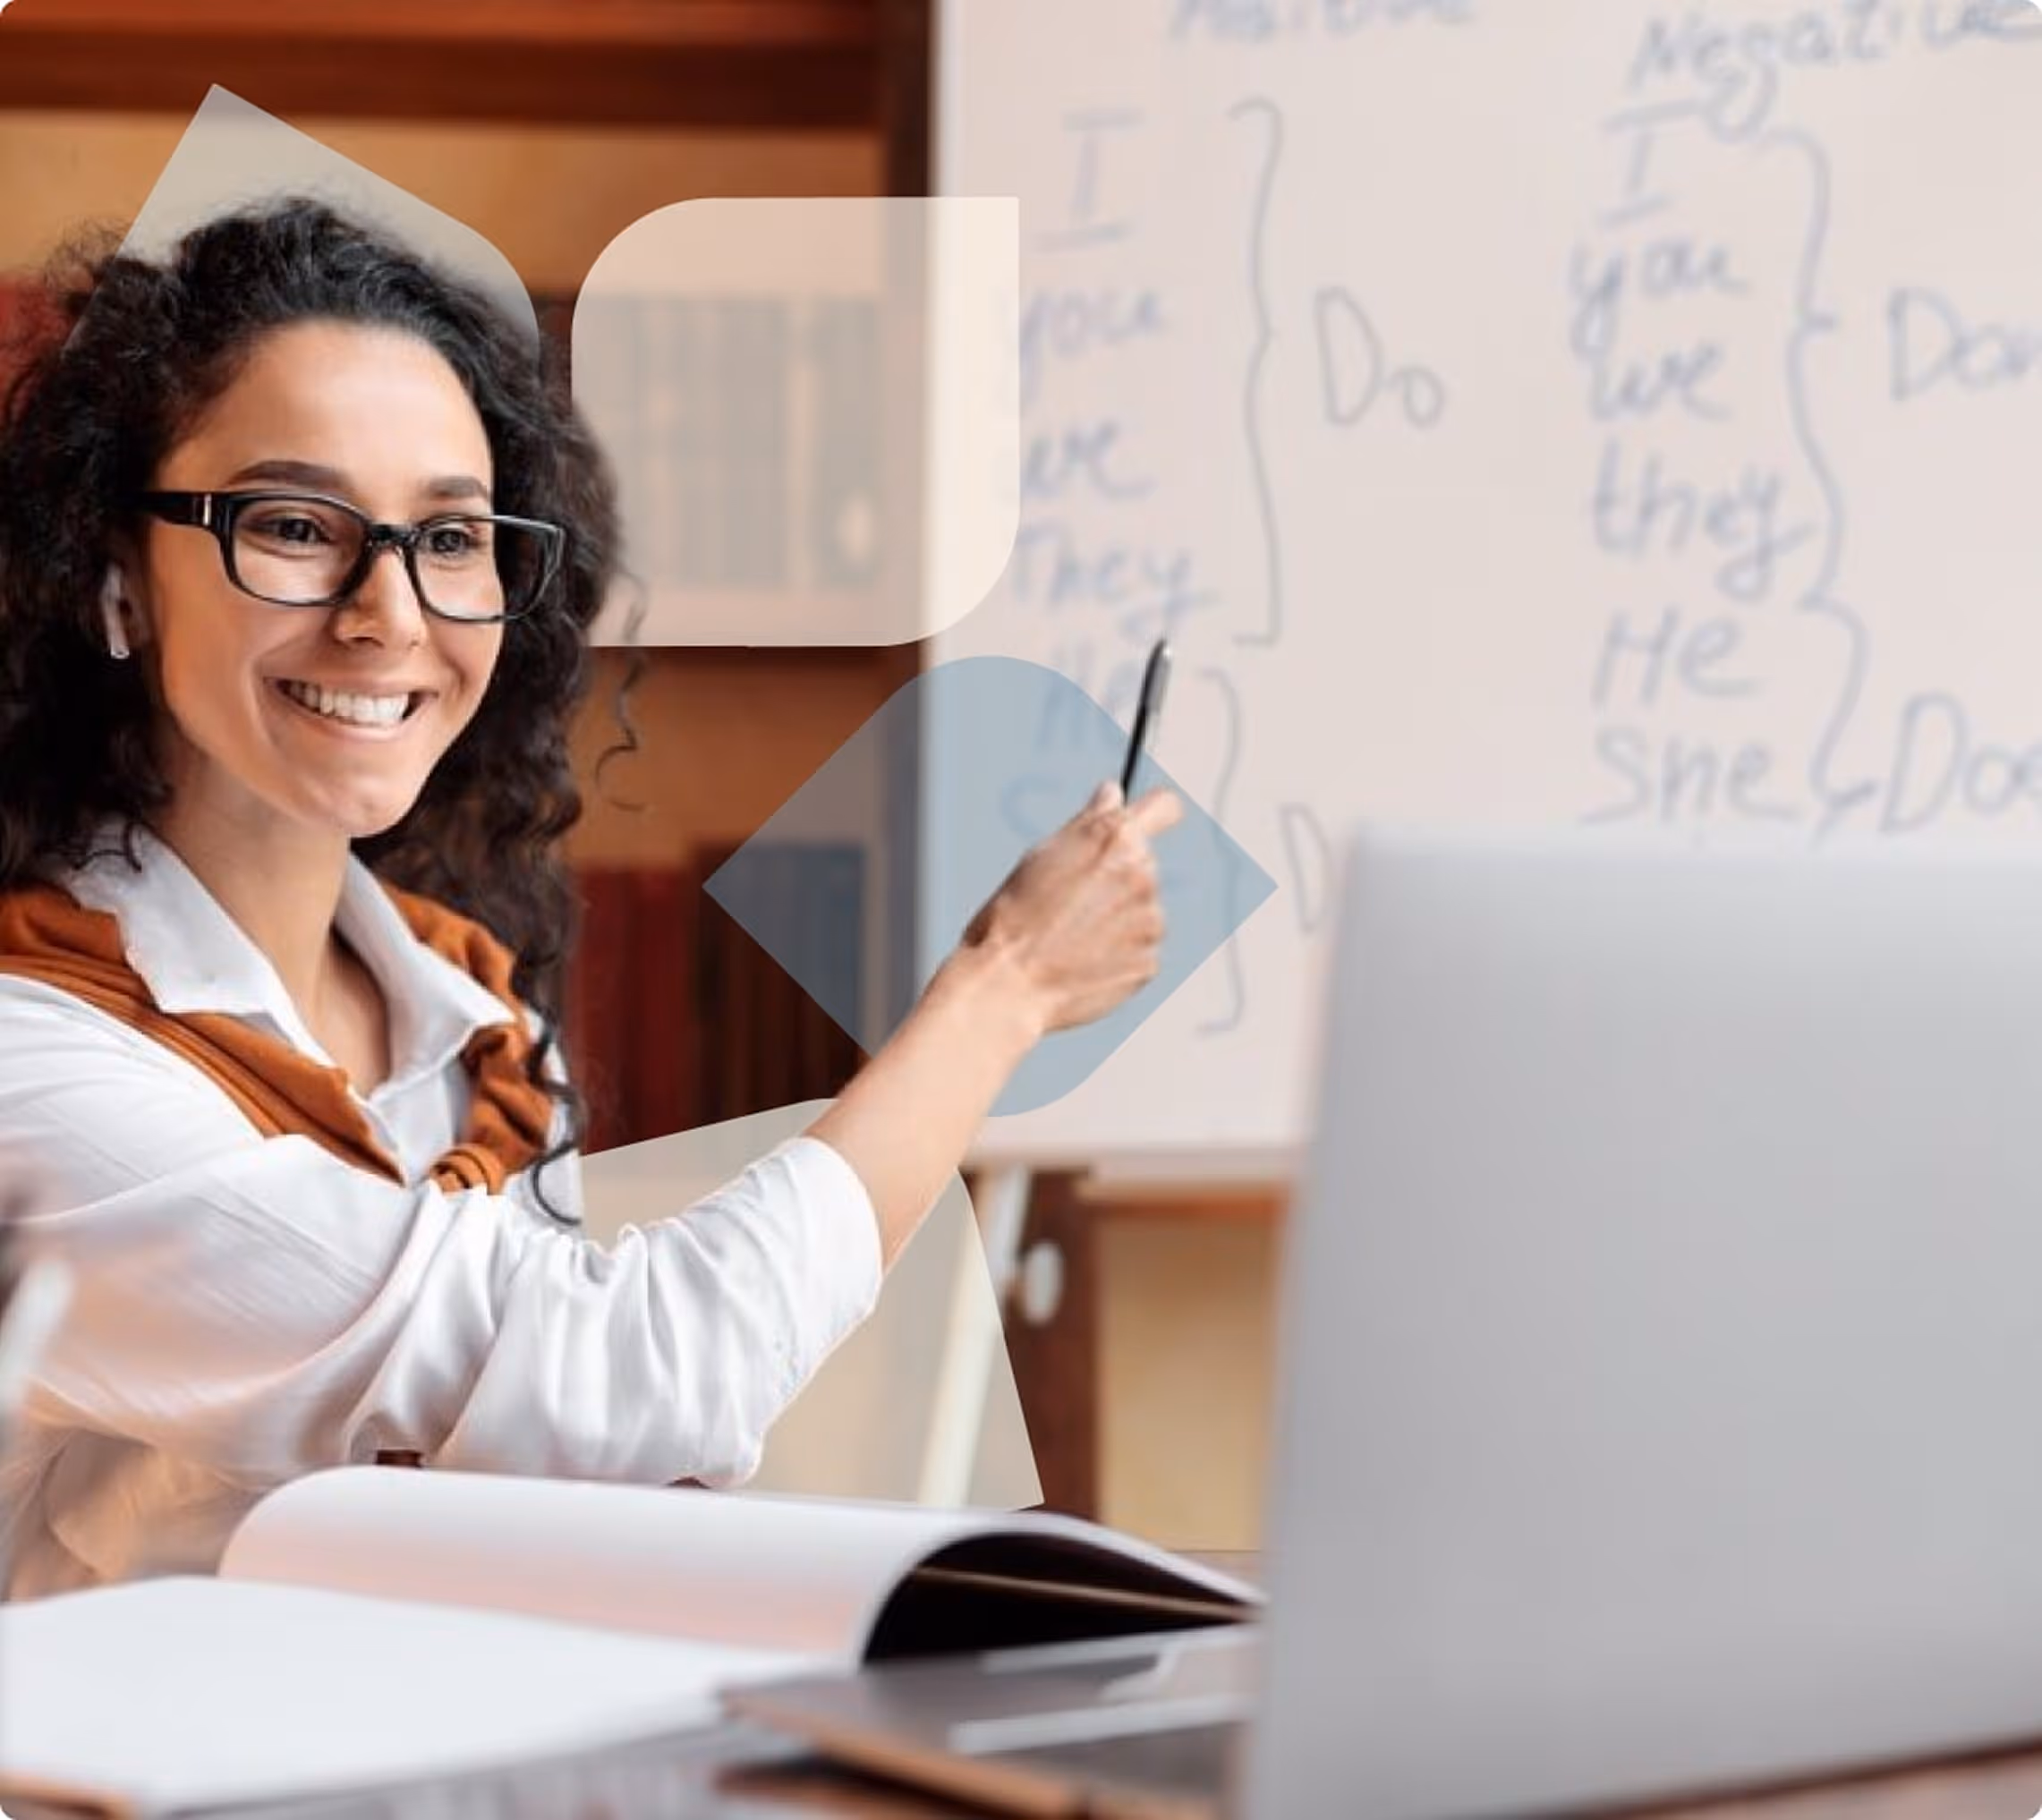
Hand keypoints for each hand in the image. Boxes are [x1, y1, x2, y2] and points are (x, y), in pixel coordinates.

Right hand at [957, 781, 1184, 1035]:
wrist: (1007, 983)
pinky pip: (1138, 950)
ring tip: (1070, 937)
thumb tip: (1113, 793)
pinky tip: (1082, 961)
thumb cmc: (1014, 916)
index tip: (1150, 822)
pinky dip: (1117, 955)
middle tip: (1070, 901)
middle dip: (1116, 877)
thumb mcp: (1042, 854)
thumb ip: (1090, 821)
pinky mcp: (1150, 961)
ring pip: (1142, 911)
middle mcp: (1143, 873)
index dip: (1155, 814)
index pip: (1165, 808)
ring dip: (1117, 919)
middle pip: (1144, 866)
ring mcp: (1151, 920)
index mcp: (1115, 837)